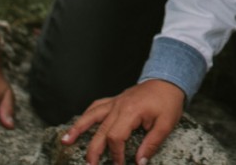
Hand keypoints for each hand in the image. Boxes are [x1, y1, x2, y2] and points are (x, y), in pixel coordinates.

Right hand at [62, 79, 184, 164]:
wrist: (169, 79)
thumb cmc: (168, 101)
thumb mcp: (166, 124)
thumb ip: (152, 144)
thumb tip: (140, 162)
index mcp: (131, 111)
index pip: (116, 137)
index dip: (116, 154)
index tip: (120, 164)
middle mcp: (119, 106)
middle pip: (100, 130)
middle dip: (93, 150)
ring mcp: (115, 101)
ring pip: (92, 115)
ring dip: (78, 128)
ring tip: (65, 140)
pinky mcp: (116, 100)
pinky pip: (96, 106)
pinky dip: (87, 115)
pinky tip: (80, 123)